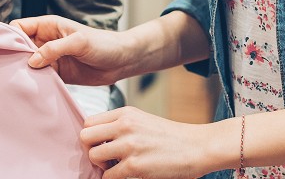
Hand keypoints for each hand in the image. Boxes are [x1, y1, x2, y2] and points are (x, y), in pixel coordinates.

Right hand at [10, 15, 136, 85]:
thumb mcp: (79, 42)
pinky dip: (36, 83)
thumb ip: (54, 49)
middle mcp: (46, 40)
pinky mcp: (58, 74)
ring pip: (29, 64)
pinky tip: (32, 89)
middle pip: (21, 47)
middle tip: (9, 70)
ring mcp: (52, 58)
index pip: (20, 27)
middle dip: (14, 57)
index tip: (6, 51)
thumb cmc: (103, 44)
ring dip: (24, 72)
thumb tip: (31, 61)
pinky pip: (41, 78)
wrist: (122, 61)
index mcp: (48, 25)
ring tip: (18, 82)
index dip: (11, 36)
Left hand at [81, 107, 209, 178]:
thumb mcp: (143, 120)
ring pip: (93, 156)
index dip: (92, 136)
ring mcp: (129, 145)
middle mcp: (125, 125)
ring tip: (116, 167)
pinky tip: (125, 176)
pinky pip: (108, 176)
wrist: (199, 147)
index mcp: (126, 112)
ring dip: (101, 166)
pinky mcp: (135, 166)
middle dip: (91, 150)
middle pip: (85, 137)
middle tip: (105, 157)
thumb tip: (98, 138)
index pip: (89, 122)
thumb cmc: (172, 137)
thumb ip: (121, 125)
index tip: (101, 145)